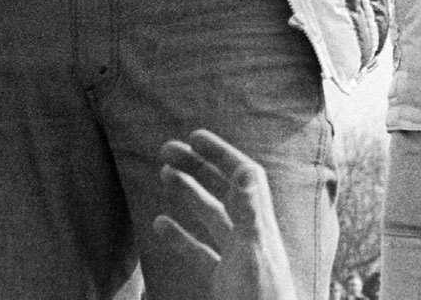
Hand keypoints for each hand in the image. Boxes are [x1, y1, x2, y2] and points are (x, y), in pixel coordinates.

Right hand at [146, 131, 301, 299]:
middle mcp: (250, 237)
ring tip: (164, 175)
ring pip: (210, 218)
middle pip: (224, 191)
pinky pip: (199, 251)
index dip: (222, 154)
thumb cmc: (260, 298)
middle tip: (166, 149)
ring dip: (188, 194)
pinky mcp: (224, 281)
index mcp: (259, 225)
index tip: (194, 137)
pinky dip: (179, 236)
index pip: (245, 176)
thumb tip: (244, 172)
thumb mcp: (253, 254)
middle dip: (198, 167)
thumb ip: (250, 214)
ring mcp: (236, 259)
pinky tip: (159, 225)